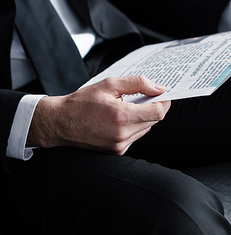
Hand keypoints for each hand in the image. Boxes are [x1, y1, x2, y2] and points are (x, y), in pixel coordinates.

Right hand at [28, 75, 170, 154]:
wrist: (61, 123)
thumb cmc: (82, 103)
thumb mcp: (109, 85)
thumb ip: (136, 84)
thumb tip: (158, 87)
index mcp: (121, 116)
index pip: (157, 112)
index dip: (164, 102)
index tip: (162, 94)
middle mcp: (122, 134)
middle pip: (153, 121)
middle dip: (152, 107)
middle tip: (142, 97)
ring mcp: (120, 145)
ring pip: (145, 129)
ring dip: (142, 117)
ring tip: (126, 108)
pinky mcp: (118, 151)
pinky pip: (135, 136)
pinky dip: (133, 126)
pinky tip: (119, 119)